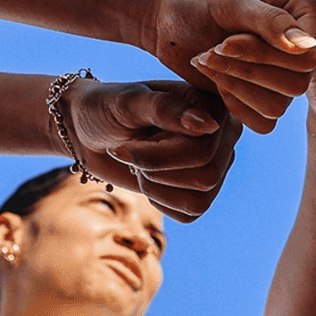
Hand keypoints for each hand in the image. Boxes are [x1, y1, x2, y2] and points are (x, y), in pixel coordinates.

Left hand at [63, 78, 242, 222]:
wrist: (90, 131)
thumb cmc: (107, 108)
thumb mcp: (128, 102)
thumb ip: (166, 109)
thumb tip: (209, 125)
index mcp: (215, 104)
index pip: (203, 151)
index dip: (157, 158)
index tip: (123, 144)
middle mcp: (225, 132)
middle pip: (206, 177)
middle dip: (156, 173)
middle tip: (131, 154)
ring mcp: (218, 161)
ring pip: (200, 199)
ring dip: (156, 188)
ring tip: (140, 165)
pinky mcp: (204, 187)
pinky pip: (192, 212)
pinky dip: (160, 203)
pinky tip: (149, 178)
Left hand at [149, 0, 315, 133]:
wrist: (172, 23)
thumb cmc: (201, 6)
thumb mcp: (233, 5)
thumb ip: (272, 21)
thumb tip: (309, 46)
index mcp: (306, 17)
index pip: (307, 55)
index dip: (267, 55)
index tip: (228, 38)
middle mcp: (303, 49)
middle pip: (297, 84)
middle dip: (247, 71)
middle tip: (212, 50)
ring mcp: (286, 76)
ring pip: (279, 106)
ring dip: (236, 87)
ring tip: (208, 61)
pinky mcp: (266, 100)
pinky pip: (264, 123)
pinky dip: (235, 107)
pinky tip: (217, 81)